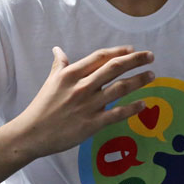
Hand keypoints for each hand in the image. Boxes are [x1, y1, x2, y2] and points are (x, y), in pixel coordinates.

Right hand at [14, 45, 153, 159]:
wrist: (31, 134)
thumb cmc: (41, 106)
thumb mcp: (50, 81)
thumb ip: (59, 64)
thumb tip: (57, 49)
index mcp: (72, 74)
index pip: (100, 57)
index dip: (118, 51)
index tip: (132, 49)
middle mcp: (82, 86)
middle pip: (114, 68)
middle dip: (135, 60)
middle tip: (151, 56)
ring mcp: (89, 105)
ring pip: (120, 89)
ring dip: (138, 80)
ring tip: (151, 75)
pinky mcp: (92, 124)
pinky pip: (117, 113)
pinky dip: (132, 108)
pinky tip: (143, 104)